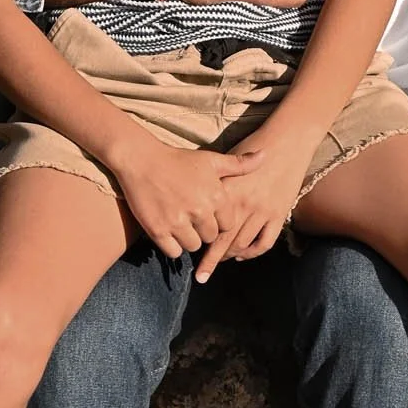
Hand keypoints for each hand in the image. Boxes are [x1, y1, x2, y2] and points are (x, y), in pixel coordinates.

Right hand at [109, 140, 249, 258]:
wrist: (141, 160)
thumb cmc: (178, 160)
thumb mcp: (211, 160)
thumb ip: (239, 164)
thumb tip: (266, 155)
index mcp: (216, 195)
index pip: (228, 225)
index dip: (219, 222)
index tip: (209, 215)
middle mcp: (199, 210)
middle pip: (211, 238)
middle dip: (204, 232)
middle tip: (193, 221)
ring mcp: (178, 222)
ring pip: (193, 246)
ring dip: (189, 240)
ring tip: (181, 225)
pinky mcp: (158, 230)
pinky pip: (173, 252)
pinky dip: (172, 246)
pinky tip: (169, 232)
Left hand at [194, 130, 314, 280]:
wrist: (288, 142)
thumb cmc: (254, 146)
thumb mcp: (227, 161)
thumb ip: (213, 182)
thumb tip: (194, 199)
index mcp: (227, 192)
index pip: (208, 225)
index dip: (198, 242)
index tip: (187, 252)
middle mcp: (243, 205)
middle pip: (223, 242)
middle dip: (211, 260)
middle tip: (201, 274)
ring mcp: (262, 212)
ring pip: (242, 245)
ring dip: (230, 256)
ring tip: (221, 260)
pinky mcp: (278, 215)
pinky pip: (264, 243)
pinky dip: (252, 252)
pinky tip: (243, 255)